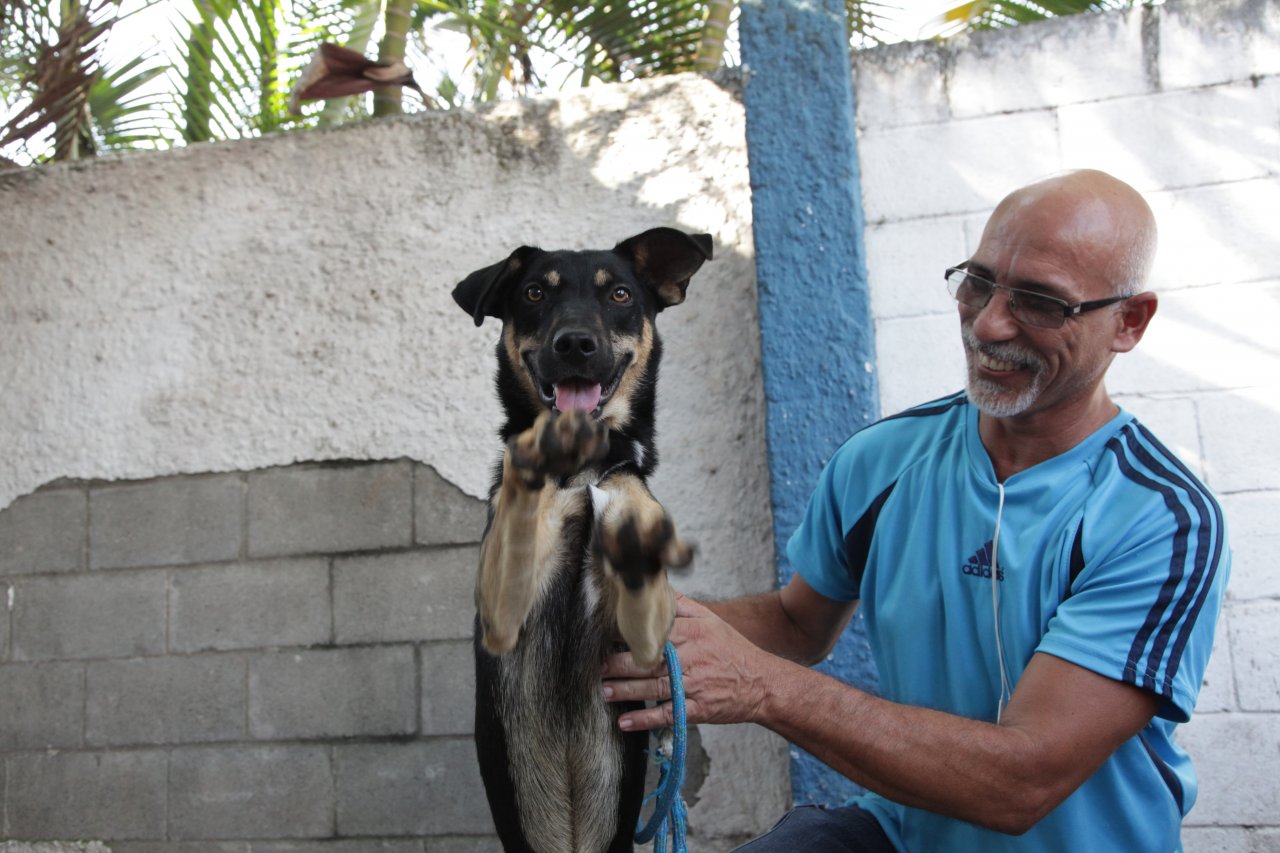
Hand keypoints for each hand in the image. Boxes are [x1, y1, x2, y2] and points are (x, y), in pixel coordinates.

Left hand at [602, 594, 773, 730]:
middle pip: (649, 660)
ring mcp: (693, 685)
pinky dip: (645, 720)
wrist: (762, 683)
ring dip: (626, 691)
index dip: (630, 634)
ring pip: (653, 687)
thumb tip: (659, 590)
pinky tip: (625, 723)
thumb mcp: (711, 621)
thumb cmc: (733, 650)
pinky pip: (667, 715)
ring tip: (604, 690)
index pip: (655, 631)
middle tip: (599, 666)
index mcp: (692, 634)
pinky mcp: (697, 709)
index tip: (607, 634)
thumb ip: (683, 607)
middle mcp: (691, 658)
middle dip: (620, 664)